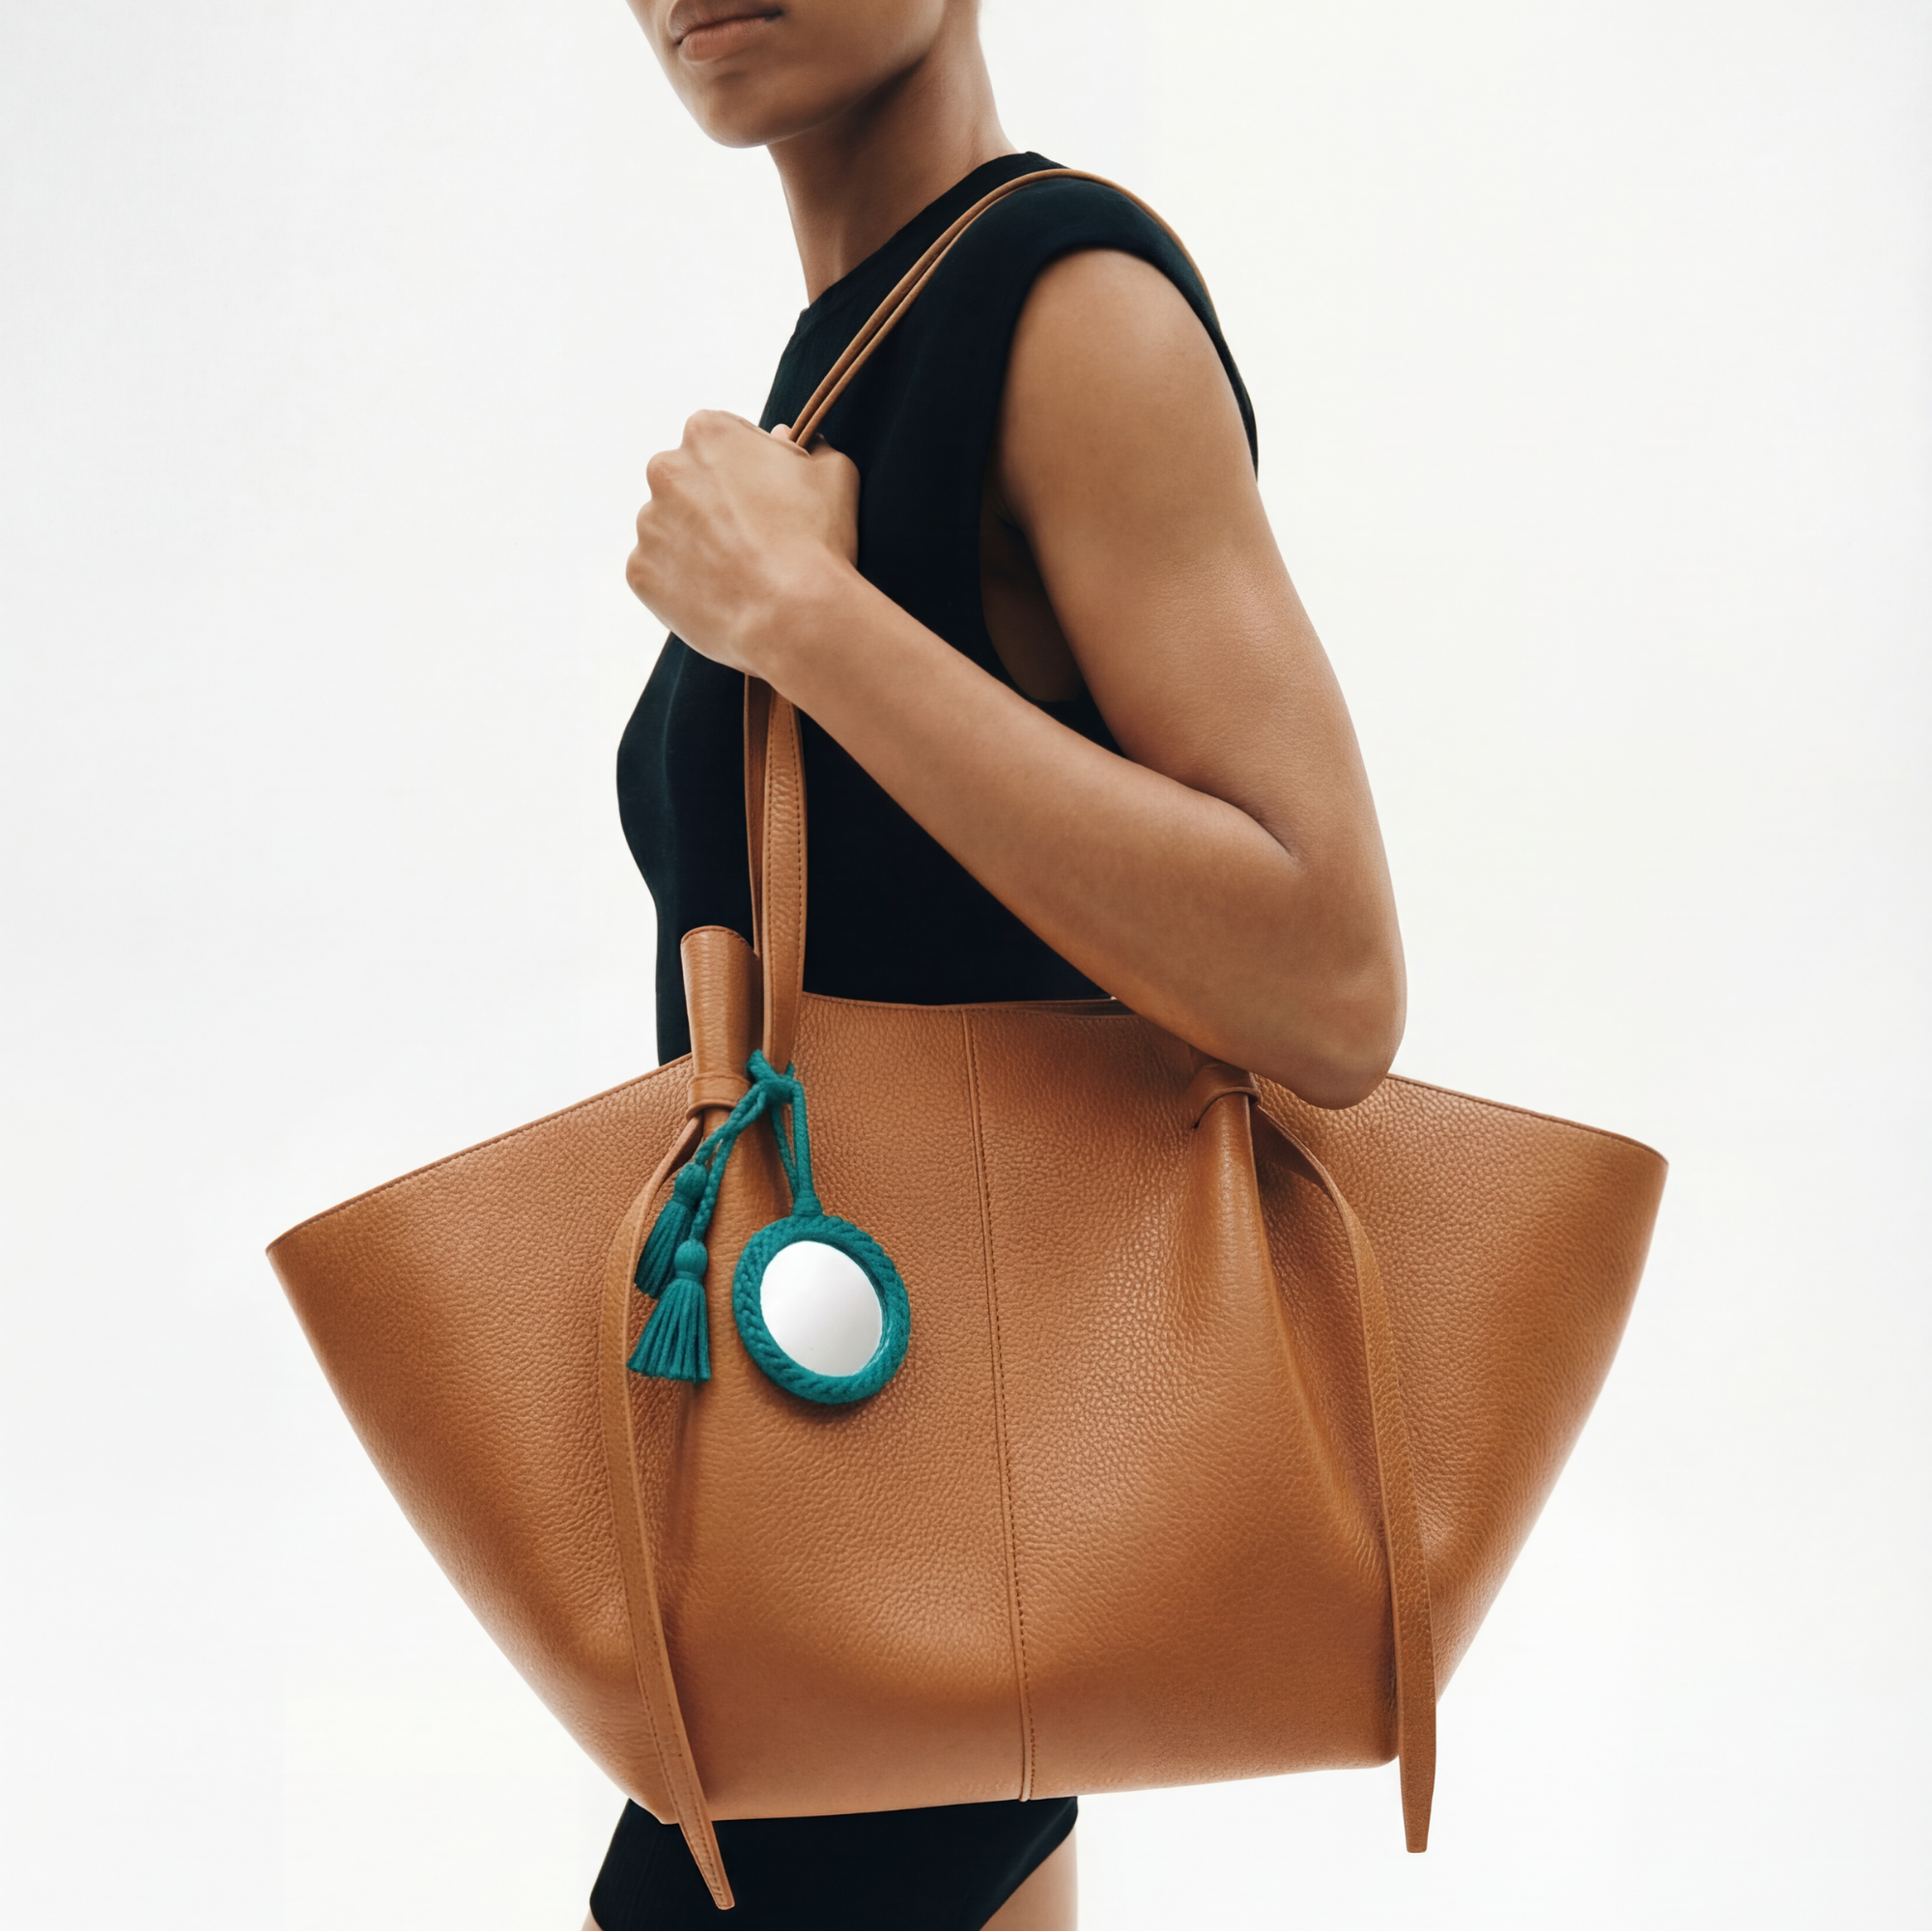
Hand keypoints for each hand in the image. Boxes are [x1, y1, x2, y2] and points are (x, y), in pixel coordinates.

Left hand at [627, 411, 860, 677]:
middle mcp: (666, 470)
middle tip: (752, 539)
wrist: (793, 617)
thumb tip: (789, 442)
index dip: (747, 471)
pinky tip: (720, 596)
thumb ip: (809, 447)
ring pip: (671, 529)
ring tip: (739, 574)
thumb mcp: (834, 474)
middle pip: (687, 483)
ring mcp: (649, 524)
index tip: (766, 499)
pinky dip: (684, 584)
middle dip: (713, 504)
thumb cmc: (816, 541)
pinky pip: (661, 574)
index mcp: (707, 433)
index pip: (720, 442)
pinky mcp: (640, 572)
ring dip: (696, 544)